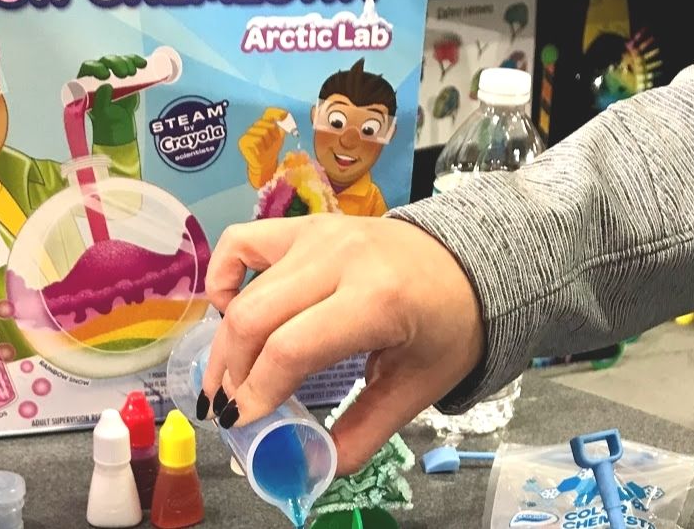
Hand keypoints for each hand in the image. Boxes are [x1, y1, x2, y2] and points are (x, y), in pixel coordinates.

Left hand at [80, 54, 147, 146]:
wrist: (118, 123)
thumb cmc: (105, 119)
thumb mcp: (102, 113)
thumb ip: (102, 100)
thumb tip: (106, 86)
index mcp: (86, 82)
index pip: (88, 68)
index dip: (96, 68)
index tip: (107, 75)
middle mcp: (98, 74)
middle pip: (104, 61)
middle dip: (114, 64)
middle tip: (124, 74)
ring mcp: (112, 72)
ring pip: (118, 60)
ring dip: (126, 62)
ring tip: (132, 73)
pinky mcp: (125, 73)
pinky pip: (130, 62)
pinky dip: (136, 62)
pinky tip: (142, 64)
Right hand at [199, 214, 483, 473]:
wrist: (469, 264)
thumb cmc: (448, 326)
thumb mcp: (418, 386)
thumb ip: (366, 429)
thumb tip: (317, 468)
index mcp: (376, 300)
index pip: (291, 348)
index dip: (257, 391)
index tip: (242, 422)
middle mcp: (340, 259)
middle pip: (255, 319)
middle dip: (232, 373)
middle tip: (229, 408)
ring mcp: (318, 235)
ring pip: (246, 291)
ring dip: (225, 341)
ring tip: (228, 377)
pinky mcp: (306, 226)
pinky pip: (242, 241)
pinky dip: (224, 276)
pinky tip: (231, 307)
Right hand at [239, 107, 287, 187]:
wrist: (266, 163)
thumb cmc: (272, 149)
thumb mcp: (280, 136)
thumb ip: (283, 125)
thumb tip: (286, 115)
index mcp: (264, 122)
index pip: (269, 112)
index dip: (277, 113)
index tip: (285, 116)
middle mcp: (256, 126)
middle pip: (269, 125)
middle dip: (274, 136)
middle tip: (272, 144)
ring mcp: (248, 133)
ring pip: (263, 133)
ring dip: (267, 143)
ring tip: (266, 148)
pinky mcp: (243, 141)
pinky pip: (256, 140)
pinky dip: (260, 147)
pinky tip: (259, 151)